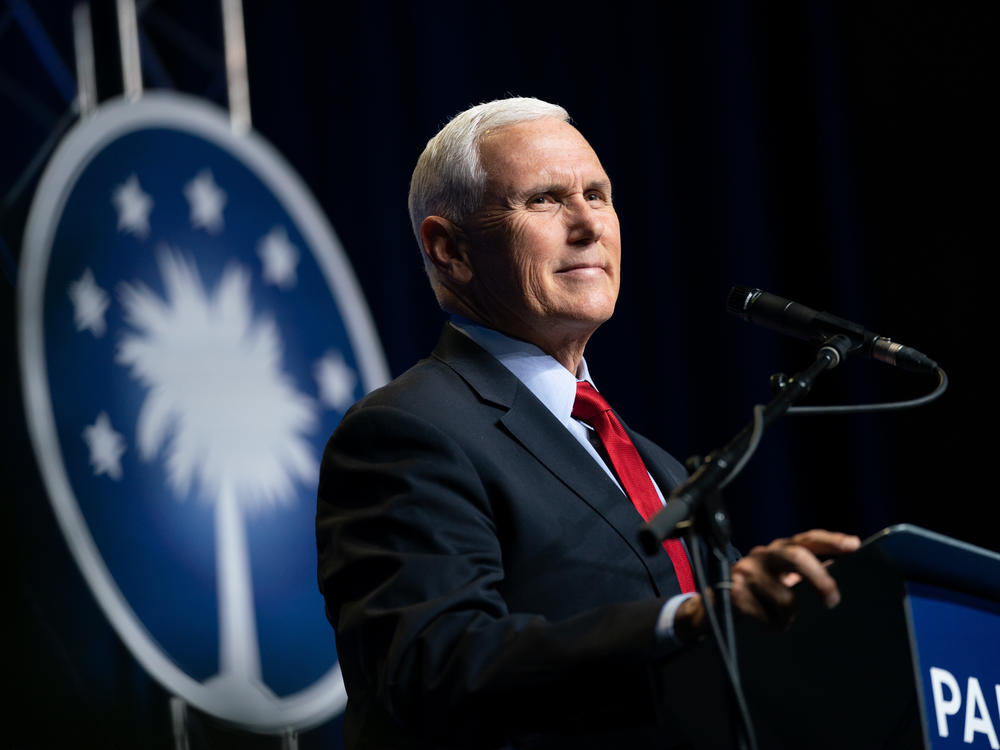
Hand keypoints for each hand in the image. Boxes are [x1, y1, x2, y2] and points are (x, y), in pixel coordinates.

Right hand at [673, 529, 859, 642]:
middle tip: (832, 601)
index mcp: (779, 550)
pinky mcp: (733, 591)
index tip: (854, 546)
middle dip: (819, 578)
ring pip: (784, 596)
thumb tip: (842, 569)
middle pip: (796, 556)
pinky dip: (769, 624)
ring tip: (784, 623)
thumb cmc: (759, 595)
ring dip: (790, 616)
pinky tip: (762, 622)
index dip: (831, 540)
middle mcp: (762, 554)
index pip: (807, 539)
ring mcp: (745, 571)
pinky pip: (764, 614)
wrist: (714, 609)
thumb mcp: (782, 579)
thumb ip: (806, 573)